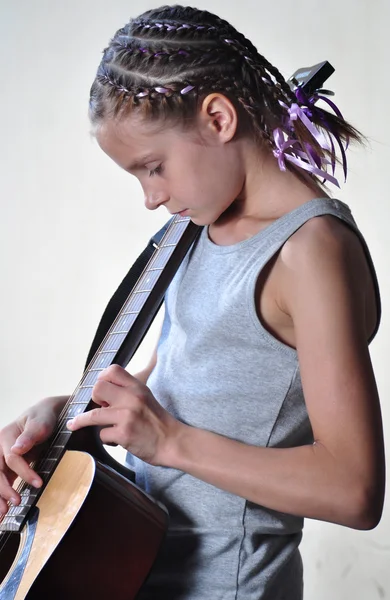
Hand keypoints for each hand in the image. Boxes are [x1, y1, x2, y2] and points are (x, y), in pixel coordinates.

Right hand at [0, 396, 66, 512]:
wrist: (43, 416)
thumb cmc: (42, 418)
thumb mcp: (40, 423)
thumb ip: (30, 435)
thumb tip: (17, 449)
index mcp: (5, 436)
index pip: (11, 458)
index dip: (25, 472)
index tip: (38, 484)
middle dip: (3, 490)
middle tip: (15, 503)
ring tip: (2, 514)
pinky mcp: (3, 467)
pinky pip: (0, 481)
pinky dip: (0, 494)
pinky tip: (2, 509)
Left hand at [67, 364, 179, 465]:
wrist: (173, 442)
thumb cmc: (157, 421)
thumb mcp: (145, 397)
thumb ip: (127, 391)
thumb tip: (103, 392)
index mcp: (137, 387)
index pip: (112, 370)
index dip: (101, 379)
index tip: (101, 391)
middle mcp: (132, 397)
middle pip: (98, 388)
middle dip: (93, 399)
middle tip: (100, 407)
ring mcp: (127, 416)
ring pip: (93, 414)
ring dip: (81, 421)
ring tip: (75, 424)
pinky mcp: (124, 434)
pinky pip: (102, 434)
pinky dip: (106, 439)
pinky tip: (115, 441)